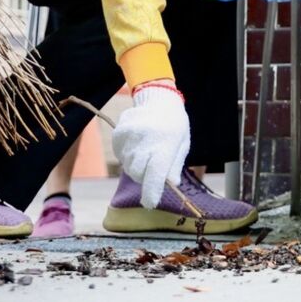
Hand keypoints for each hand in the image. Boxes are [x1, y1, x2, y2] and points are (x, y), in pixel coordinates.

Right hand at [112, 83, 189, 208]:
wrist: (160, 99)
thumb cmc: (175, 125)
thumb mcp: (182, 144)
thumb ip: (174, 165)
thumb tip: (171, 184)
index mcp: (165, 145)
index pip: (155, 175)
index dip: (151, 192)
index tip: (149, 203)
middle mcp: (145, 141)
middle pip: (137, 173)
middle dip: (144, 176)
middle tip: (152, 166)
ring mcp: (129, 136)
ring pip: (127, 165)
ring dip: (136, 164)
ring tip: (147, 149)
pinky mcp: (118, 133)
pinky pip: (120, 154)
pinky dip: (128, 154)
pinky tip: (138, 142)